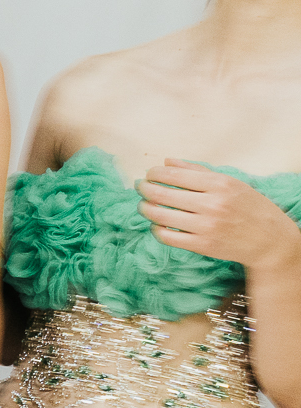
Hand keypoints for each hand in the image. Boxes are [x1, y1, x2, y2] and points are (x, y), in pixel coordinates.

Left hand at [141, 161, 300, 268]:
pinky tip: (157, 223)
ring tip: (144, 204)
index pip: (175, 175)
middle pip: (162, 194)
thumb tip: (167, 161)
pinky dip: (156, 228)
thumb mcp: (229, 182)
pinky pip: (166, 236)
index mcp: (219, 184)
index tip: (149, 174)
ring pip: (160, 215)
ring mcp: (205, 226)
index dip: (155, 174)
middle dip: (145, 189)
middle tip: (140, 187)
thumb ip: (197, 170)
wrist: (267, 238)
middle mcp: (212, 204)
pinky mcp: (201, 246)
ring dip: (145, 208)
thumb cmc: (247, 206)